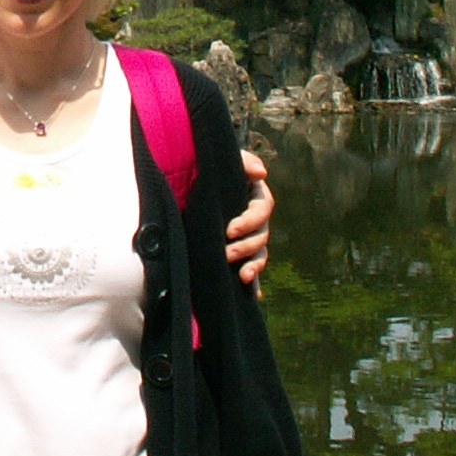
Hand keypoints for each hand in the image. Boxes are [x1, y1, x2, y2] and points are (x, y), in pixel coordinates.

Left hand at [225, 147, 272, 282]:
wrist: (194, 177)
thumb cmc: (212, 166)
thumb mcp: (227, 160)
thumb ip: (244, 162)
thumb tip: (262, 174)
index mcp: (256, 195)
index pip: (262, 209)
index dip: (249, 221)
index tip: (229, 230)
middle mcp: (255, 218)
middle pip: (262, 235)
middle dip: (247, 247)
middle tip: (228, 254)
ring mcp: (248, 236)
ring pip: (260, 254)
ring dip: (254, 266)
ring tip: (244, 277)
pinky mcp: (239, 250)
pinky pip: (251, 267)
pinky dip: (255, 281)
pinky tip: (254, 294)